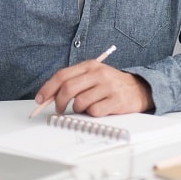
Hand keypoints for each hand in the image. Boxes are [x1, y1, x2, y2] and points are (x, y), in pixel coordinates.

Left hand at [34, 60, 154, 116]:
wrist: (140, 89)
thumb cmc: (111, 84)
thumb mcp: (93, 76)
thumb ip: (74, 82)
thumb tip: (48, 96)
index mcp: (90, 65)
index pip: (62, 75)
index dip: (48, 89)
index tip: (40, 99)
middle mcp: (98, 74)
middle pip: (68, 88)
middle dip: (58, 102)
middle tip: (59, 109)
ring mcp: (108, 87)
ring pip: (80, 102)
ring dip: (78, 109)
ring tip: (86, 107)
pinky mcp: (116, 101)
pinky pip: (94, 111)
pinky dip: (92, 114)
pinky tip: (99, 109)